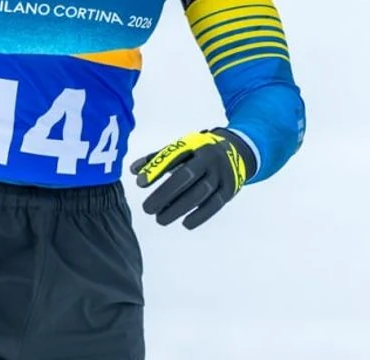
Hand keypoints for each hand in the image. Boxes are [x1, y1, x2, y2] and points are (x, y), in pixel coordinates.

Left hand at [130, 129, 256, 229]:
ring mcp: (220, 174)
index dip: (156, 170)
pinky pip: (214, 205)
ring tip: (160, 219)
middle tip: (147, 209)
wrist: (236, 151)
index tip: (140, 183)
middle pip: (186, 176)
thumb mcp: (181, 149)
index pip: (172, 157)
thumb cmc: (198, 153)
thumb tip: (133, 171)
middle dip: (165, 193)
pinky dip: (200, 216)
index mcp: (193, 145)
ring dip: (179, 208)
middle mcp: (208, 159)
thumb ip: (157, 159)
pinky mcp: (229, 190)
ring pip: (199, 193)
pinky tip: (184, 223)